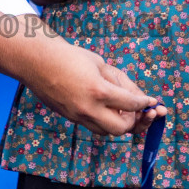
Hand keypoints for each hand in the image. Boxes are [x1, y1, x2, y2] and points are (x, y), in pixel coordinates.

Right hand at [29, 39, 164, 135]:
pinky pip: (92, 125)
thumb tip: (137, 97)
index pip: (131, 105)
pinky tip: (107, 109)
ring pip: (106, 132)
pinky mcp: (70, 117)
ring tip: (123, 111)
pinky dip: (103, 121)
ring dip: (118, 124)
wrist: (37, 61)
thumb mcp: (100, 64)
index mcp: (99, 91)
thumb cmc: (69, 57)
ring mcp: (77, 116)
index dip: (145, 103)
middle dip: (134, 121)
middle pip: (121, 128)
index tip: (151, 101)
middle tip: (138, 110)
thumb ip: (120, 82)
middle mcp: (88, 108)